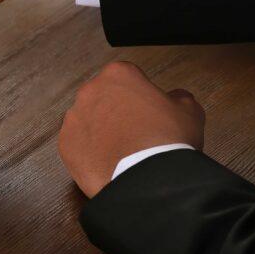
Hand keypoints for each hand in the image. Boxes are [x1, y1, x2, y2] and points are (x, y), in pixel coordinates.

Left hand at [58, 62, 205, 197]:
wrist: (147, 178)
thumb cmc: (166, 142)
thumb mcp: (189, 110)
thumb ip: (178, 97)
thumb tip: (174, 98)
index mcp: (118, 75)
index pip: (126, 77)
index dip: (139, 94)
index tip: (145, 109)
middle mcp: (91, 91)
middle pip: (103, 97)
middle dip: (116, 111)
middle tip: (135, 130)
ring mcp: (74, 118)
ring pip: (88, 120)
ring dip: (101, 130)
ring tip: (122, 149)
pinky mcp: (65, 143)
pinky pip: (77, 143)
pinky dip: (89, 150)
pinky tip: (108, 160)